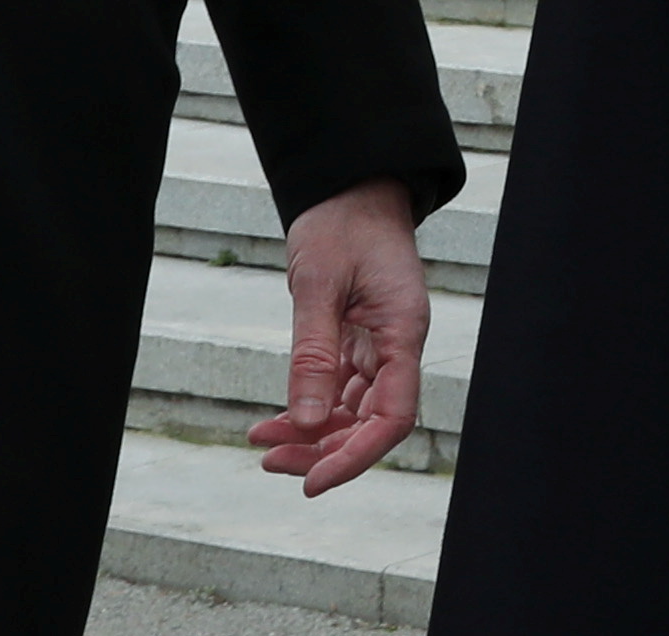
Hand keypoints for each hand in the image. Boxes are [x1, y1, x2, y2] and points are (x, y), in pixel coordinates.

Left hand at [245, 179, 428, 497]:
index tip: (312, 482)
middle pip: (372, 423)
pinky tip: (274, 420)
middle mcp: (398, 346)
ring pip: (353, 412)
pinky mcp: (360, 341)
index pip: (394, 417)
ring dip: (312, 434)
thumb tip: (307, 422)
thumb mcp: (319, 284)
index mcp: (404, 331)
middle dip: (324, 451)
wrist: (348, 185)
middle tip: (272, 461)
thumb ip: (314, 354)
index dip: (356, 457)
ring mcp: (381, 345)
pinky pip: (339, 390)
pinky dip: (309, 408)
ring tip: (263, 443)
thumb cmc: (341, 222)